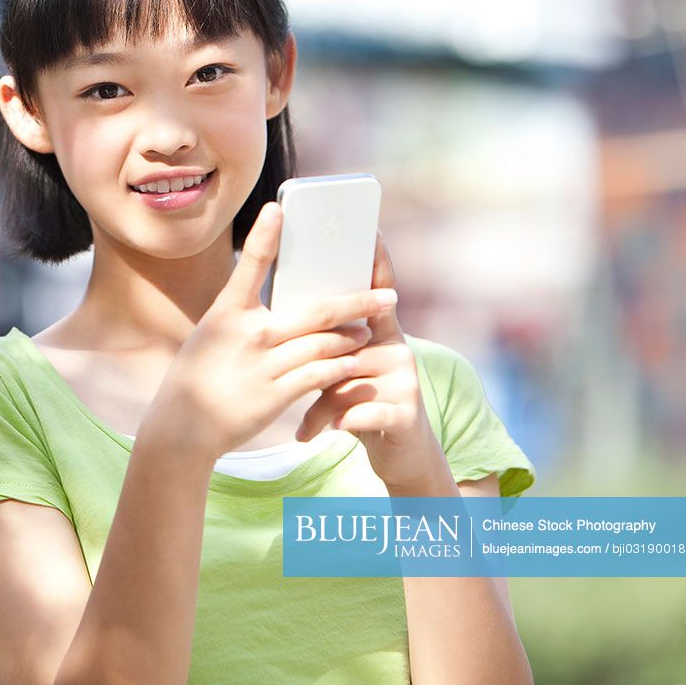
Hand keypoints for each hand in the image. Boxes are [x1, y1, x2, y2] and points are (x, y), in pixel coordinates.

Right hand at [141, 202, 386, 462]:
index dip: (263, 235)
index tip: (278, 209)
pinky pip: (319, 375)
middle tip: (387, 295)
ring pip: (325, 344)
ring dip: (352, 338)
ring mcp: (264, 366)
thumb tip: (285, 296)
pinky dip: (339, 367)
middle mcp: (249, 334)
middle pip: (315, 310)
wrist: (184, 424)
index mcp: (228, 312)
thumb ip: (245, 314)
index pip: (248, 265)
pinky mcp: (275, 395)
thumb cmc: (200, 372)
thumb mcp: (213, 332)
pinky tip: (351, 363)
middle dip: (357, 301)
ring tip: (366, 333)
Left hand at [293, 230, 450, 492]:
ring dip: (322, 402)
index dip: (376, 263)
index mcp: (378, 334)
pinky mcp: (406, 413)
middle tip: (297, 341)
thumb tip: (280, 317)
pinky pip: (360, 411)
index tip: (370, 230)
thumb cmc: (359, 402)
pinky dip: (334, 424)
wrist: (398, 454)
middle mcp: (396, 350)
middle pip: (354, 334)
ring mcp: (405, 380)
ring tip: (302, 422)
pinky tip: (315, 435)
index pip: (375, 292)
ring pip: (349, 378)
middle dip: (326, 339)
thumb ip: (322, 344)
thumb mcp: (342, 370)